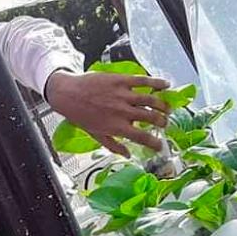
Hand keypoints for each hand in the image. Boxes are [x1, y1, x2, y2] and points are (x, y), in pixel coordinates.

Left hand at [45, 70, 170, 156]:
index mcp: (117, 127)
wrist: (68, 94)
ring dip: (162, 105)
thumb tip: (128, 155)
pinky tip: (166, 85)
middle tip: (165, 124)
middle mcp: (122, 112)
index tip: (161, 146)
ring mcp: (123, 95)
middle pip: (150, 118)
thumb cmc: (80, 115)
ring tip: (168, 109)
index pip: (142, 137)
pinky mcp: (121, 80)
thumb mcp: (95, 135)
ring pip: (150, 100)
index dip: (155, 143)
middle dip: (161, 122)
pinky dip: (156, 83)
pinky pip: (143, 81)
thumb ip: (113, 146)